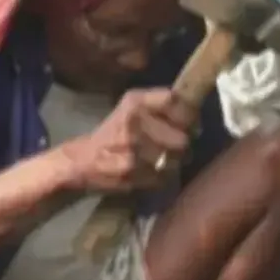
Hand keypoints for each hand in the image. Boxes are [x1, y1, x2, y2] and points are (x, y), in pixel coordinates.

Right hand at [60, 88, 197, 193]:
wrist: (82, 161)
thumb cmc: (114, 133)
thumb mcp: (131, 109)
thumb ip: (161, 106)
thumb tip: (197, 120)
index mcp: (135, 102)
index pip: (174, 101)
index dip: (188, 114)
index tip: (189, 124)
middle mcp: (133, 122)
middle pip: (182, 137)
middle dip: (182, 145)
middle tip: (174, 148)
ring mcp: (132, 148)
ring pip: (175, 160)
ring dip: (173, 164)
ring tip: (160, 161)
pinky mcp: (131, 172)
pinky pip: (163, 178)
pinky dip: (161, 178)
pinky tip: (149, 173)